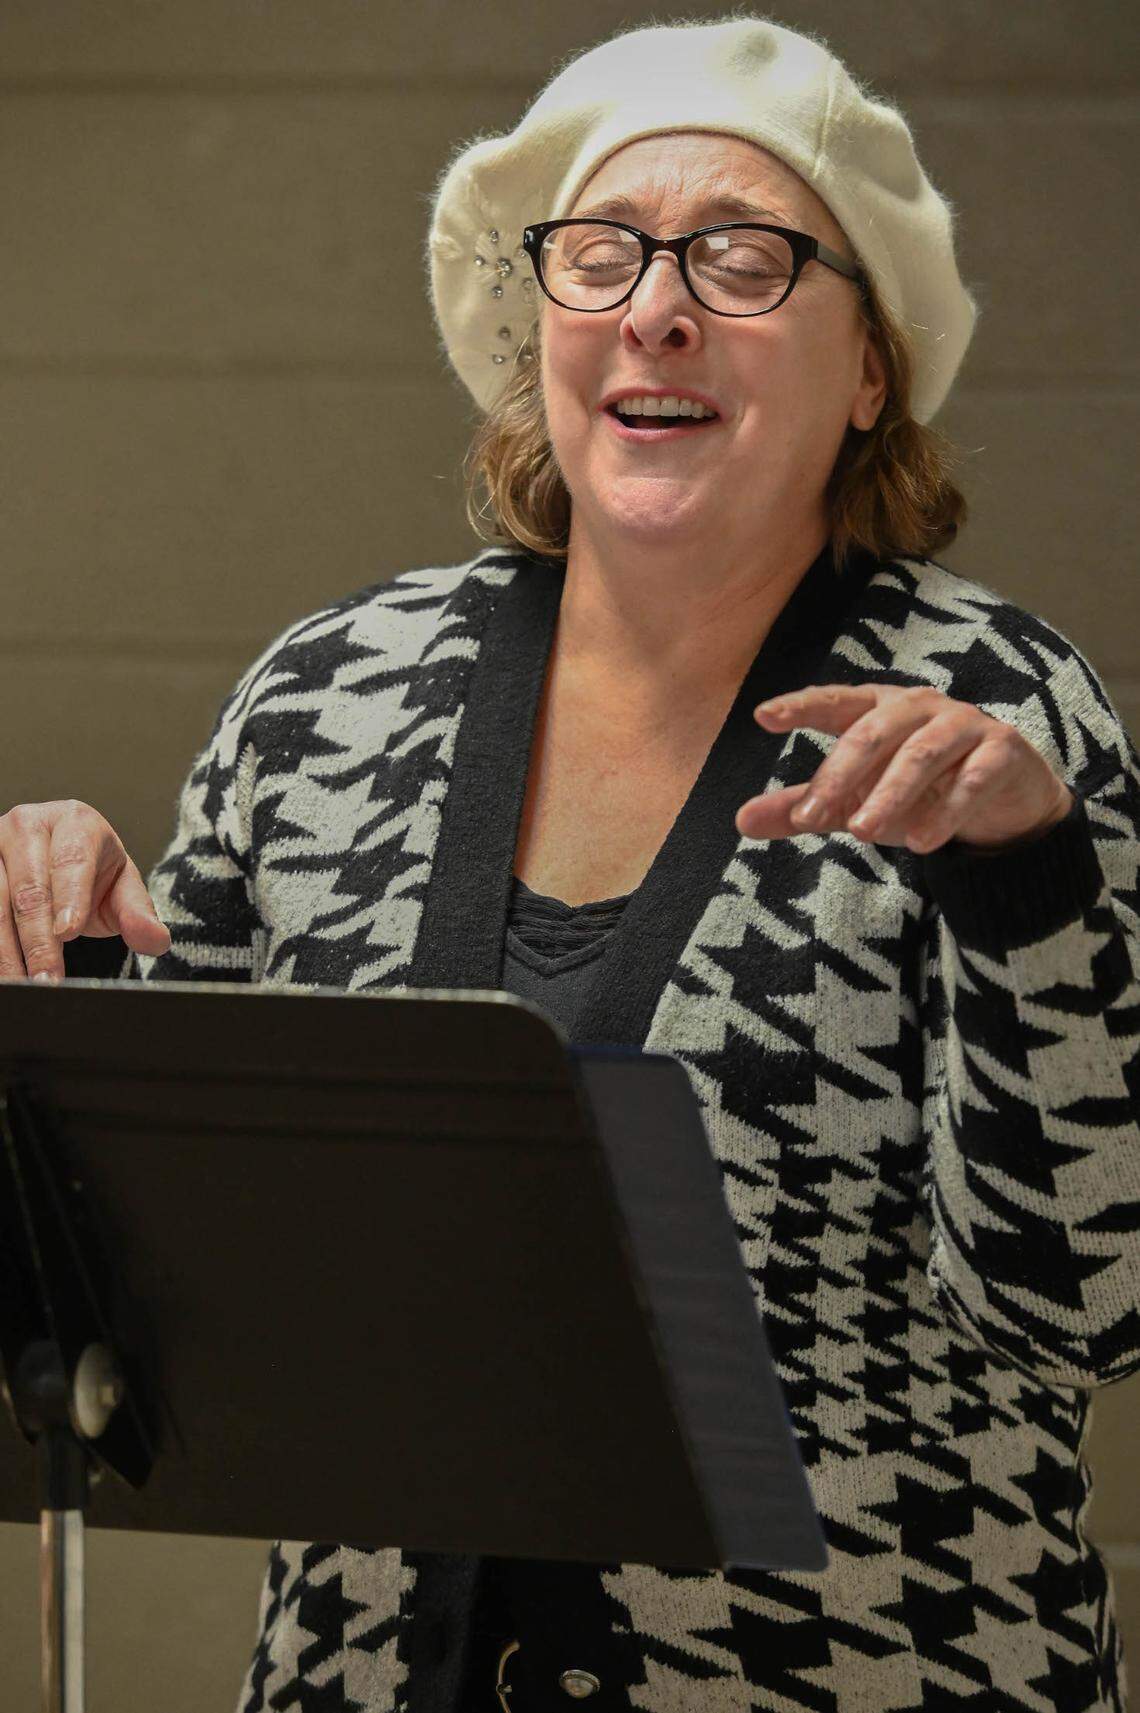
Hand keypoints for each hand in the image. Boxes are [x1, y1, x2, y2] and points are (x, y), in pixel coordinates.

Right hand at [0, 800, 170, 982]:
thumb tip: (155, 941)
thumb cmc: (91, 872)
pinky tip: (5, 970)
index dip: (69, 898)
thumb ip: (137, 914)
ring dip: (7, 950)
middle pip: (30, 889)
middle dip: (38, 940)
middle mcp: (28, 825)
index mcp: (75, 822)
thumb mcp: (120, 888)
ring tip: (23, 985)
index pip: (72, 860)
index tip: (67, 933)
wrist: (51, 857)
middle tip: (47, 979)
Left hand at [735, 684, 1073, 854]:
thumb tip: (741, 820)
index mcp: (878, 709)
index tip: (762, 716)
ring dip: (889, 794)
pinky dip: (946, 809)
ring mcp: (963, 724)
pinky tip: (921, 841)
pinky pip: (972, 777)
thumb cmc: (917, 792)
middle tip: (810, 817)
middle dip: (839, 775)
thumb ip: (804, 809)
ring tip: (861, 832)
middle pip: (872, 732)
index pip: (834, 703)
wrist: (1003, 802)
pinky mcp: (1001, 751)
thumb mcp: (856, 802)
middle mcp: (919, 707)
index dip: (800, 706)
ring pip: (921, 754)